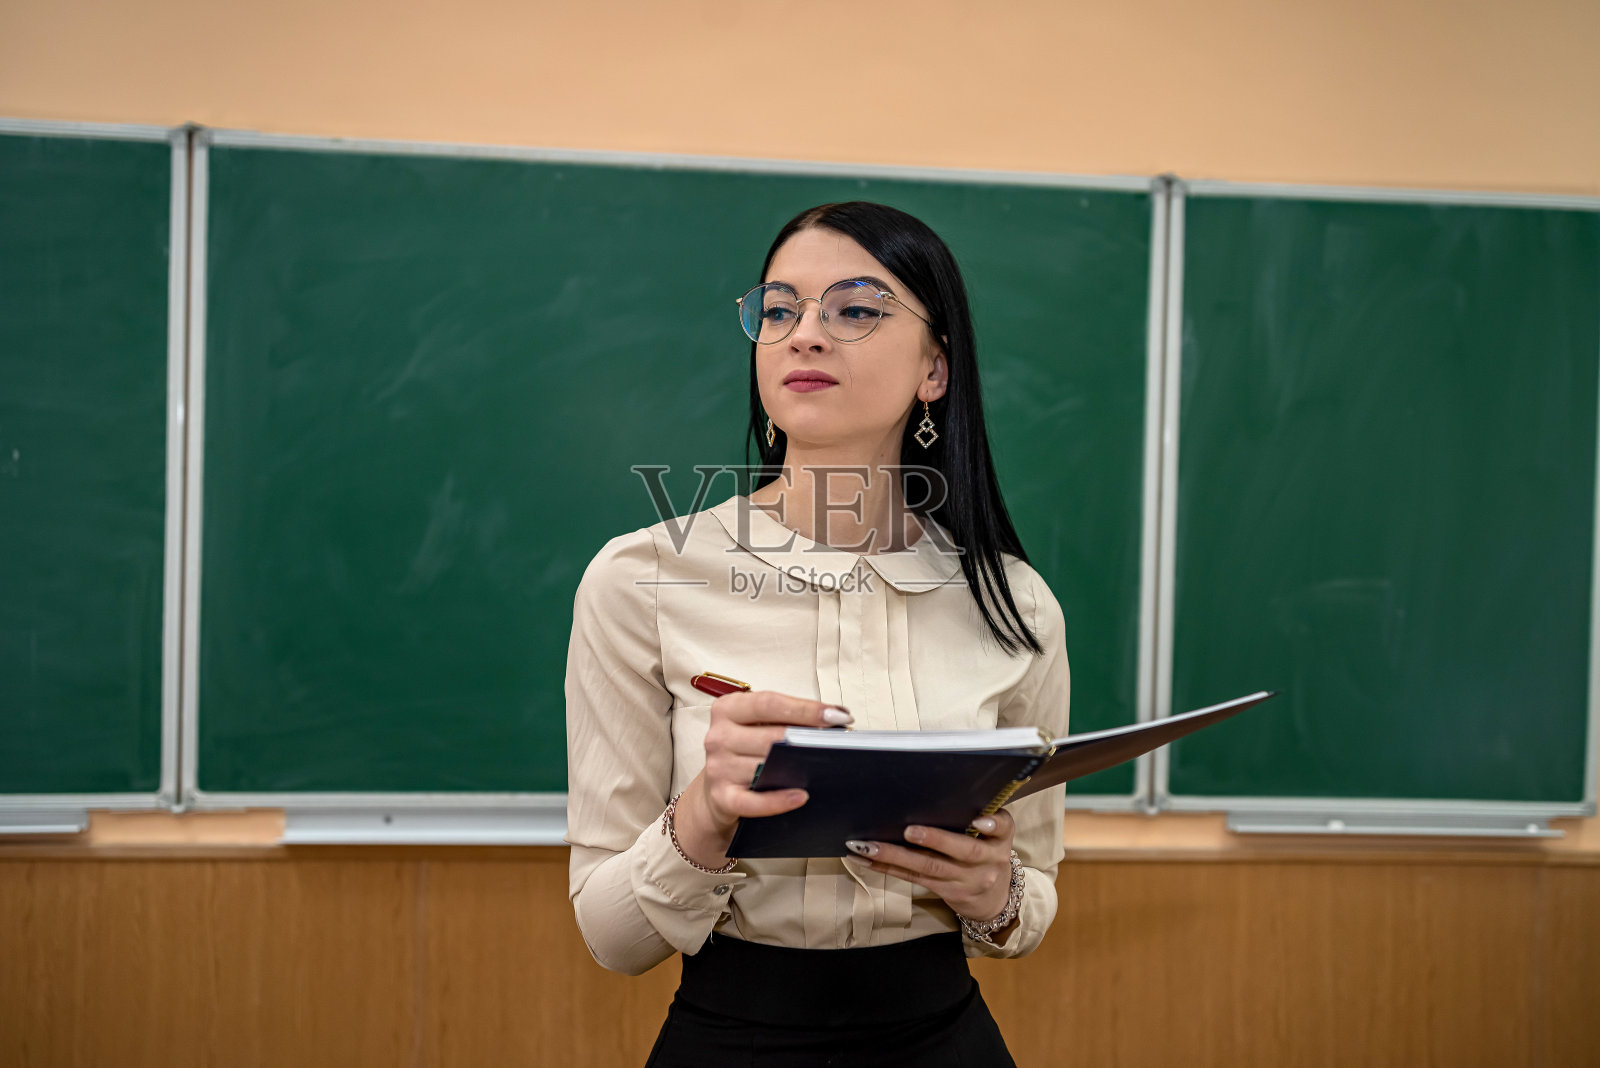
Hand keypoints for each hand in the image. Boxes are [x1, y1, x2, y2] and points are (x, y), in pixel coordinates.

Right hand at [672, 690, 851, 865]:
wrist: (716, 791)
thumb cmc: (744, 751)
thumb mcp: (755, 726)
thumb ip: (784, 719)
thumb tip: (832, 719)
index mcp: (728, 709)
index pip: (769, 703)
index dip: (805, 709)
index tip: (836, 715)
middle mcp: (718, 736)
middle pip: (770, 736)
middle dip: (807, 740)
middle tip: (838, 743)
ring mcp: (718, 768)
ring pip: (764, 767)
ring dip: (796, 769)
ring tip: (824, 767)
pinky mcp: (722, 797)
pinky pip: (754, 802)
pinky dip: (778, 801)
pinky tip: (801, 796)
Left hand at [843, 810, 1016, 924]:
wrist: (993, 900)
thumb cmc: (986, 854)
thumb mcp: (994, 836)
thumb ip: (979, 817)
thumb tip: (933, 793)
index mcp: (1000, 839)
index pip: (1004, 827)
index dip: (993, 823)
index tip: (979, 821)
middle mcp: (988, 860)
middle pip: (964, 850)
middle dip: (935, 840)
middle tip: (909, 830)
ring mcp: (967, 880)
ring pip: (929, 868)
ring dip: (895, 856)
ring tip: (868, 846)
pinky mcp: (946, 892)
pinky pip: (914, 879)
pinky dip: (887, 868)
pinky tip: (865, 860)